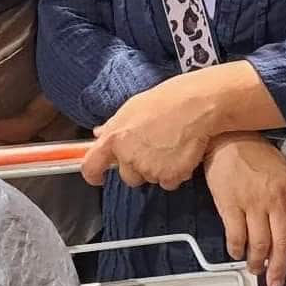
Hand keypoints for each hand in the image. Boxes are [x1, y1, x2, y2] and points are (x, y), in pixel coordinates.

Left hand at [81, 74, 213, 189]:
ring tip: (169, 146)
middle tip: (152, 148)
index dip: (93, 174)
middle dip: (137, 168)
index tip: (97, 177)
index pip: (91, 166)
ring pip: (150, 179)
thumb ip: (113, 126)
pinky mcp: (169, 176)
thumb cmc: (164, 102)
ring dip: (157, 169)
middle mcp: (128, 156)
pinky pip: (168, 183)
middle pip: (128, 177)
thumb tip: (100, 134)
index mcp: (115, 138)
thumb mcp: (131, 107)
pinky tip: (180, 154)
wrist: (194, 106)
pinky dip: (174, 173)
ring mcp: (148, 168)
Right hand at [203, 132, 285, 285]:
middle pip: (282, 243)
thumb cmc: (254, 153)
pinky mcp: (231, 204)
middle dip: (279, 268)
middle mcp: (276, 199)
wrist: (228, 136)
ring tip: (255, 268)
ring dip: (257, 261)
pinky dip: (237, 249)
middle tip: (276, 281)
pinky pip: (236, 235)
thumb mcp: (284, 172)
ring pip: (260, 244)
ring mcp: (253, 203)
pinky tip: (237, 252)